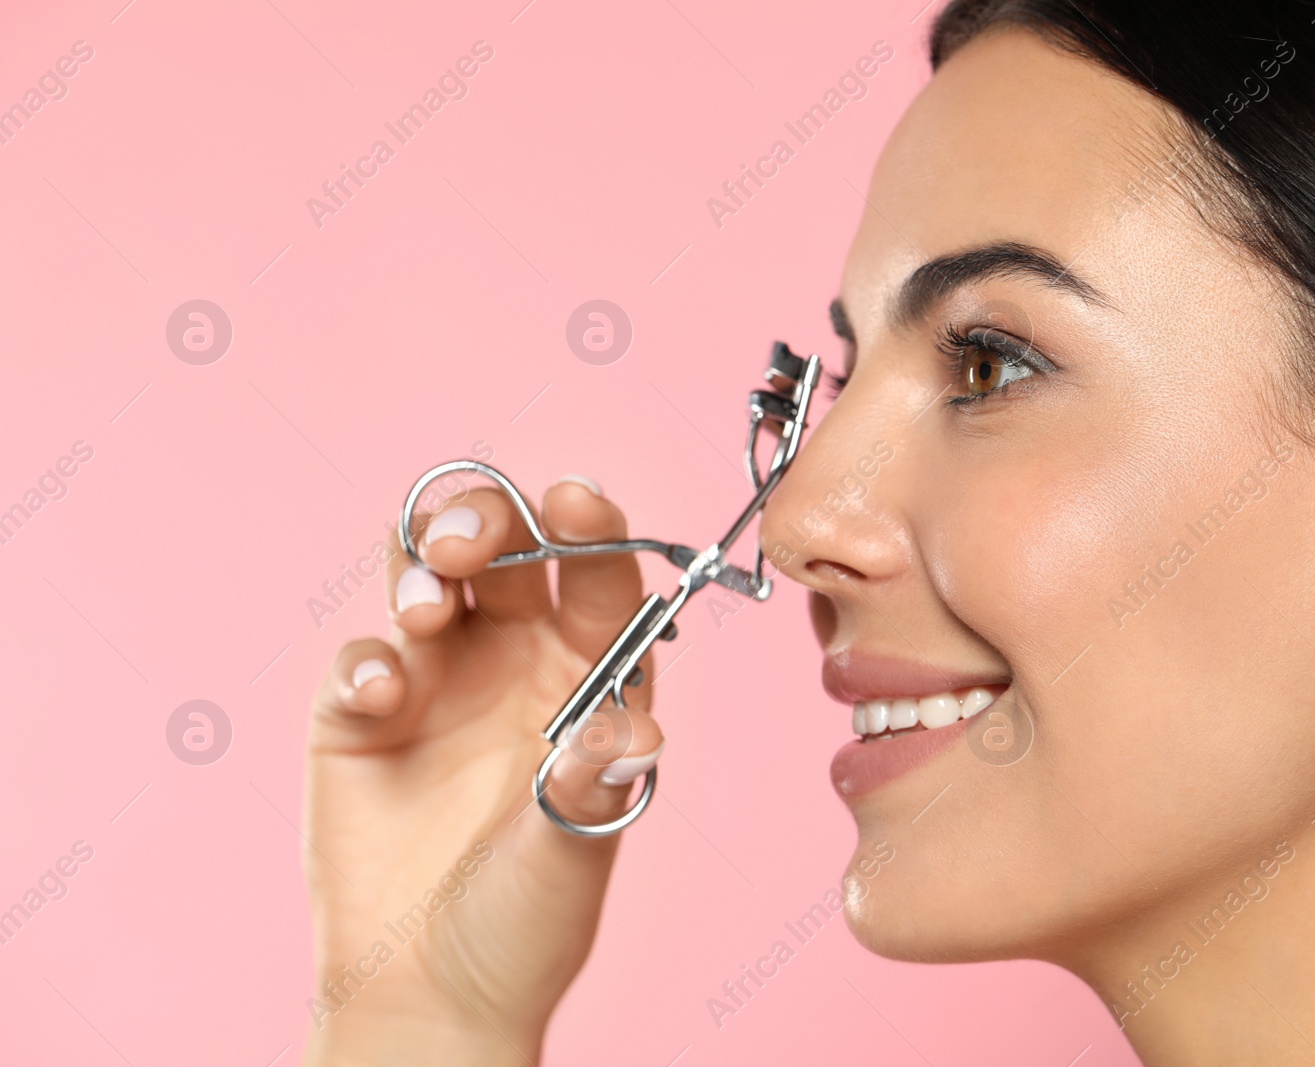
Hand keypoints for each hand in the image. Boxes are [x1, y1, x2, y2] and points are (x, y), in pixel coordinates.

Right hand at [301, 478, 662, 1065]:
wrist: (430, 993)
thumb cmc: (525, 921)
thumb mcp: (575, 852)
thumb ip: (594, 783)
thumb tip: (636, 730)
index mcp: (589, 675)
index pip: (597, 576)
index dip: (590, 527)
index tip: (575, 498)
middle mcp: (517, 661)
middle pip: (503, 547)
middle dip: (485, 520)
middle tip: (468, 546)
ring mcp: (437, 678)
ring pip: (426, 572)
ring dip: (422, 565)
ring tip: (431, 610)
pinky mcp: (362, 712)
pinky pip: (361, 654)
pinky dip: (367, 658)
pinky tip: (382, 697)